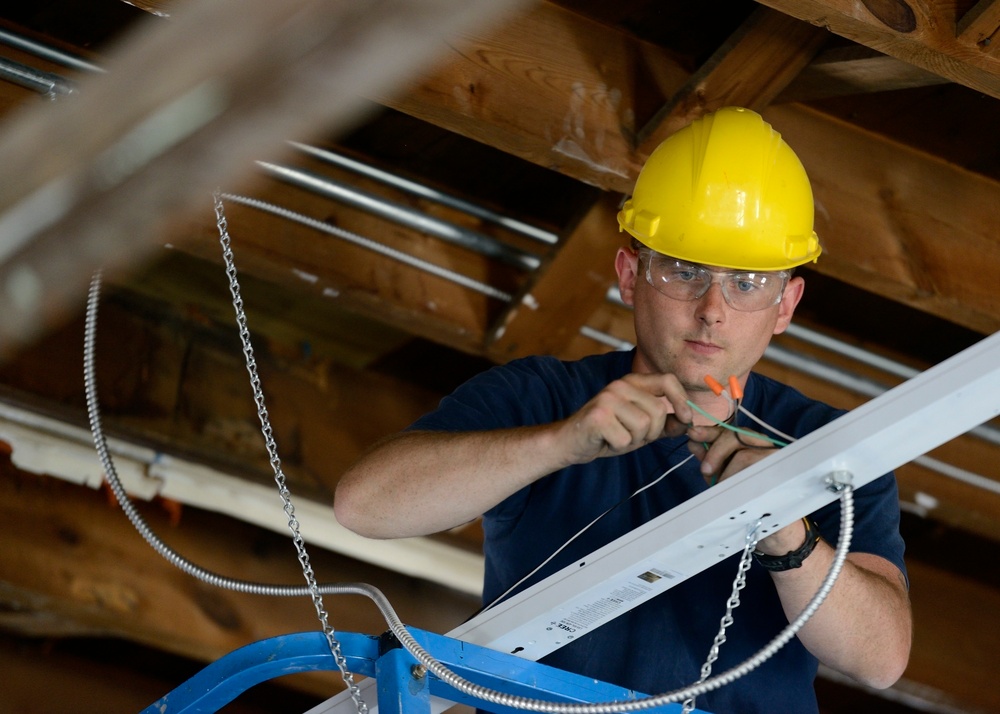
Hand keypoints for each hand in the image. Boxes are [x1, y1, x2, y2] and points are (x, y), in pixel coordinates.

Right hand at [556, 372, 694, 464]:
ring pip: (644, 426)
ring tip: (617, 437)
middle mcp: (620, 385)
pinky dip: (619, 447)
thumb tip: (688, 421)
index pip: (667, 380)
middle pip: (658, 411)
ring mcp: (608, 398)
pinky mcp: (598, 416)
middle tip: (632, 436)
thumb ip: (664, 423)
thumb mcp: (640, 427)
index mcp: (632, 382)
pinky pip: (626, 440)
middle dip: (652, 432)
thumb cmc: (606, 433)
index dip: (681, 400)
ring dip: (634, 440)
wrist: (570, 442)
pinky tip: (606, 441)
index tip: (686, 418)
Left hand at [687, 424, 801, 553]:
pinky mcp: (783, 477)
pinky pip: (756, 475)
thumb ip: (709, 460)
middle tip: (705, 470)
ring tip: (722, 489)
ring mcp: (777, 460)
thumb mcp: (723, 477)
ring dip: (727, 474)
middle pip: (738, 436)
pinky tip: (733, 494)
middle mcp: (766, 446)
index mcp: (751, 444)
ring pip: (745, 456)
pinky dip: (739, 484)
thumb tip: (693, 442)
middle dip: (716, 451)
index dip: (710, 431)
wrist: (775, 527)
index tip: (691, 435)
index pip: (730, 430)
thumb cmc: (746, 498)